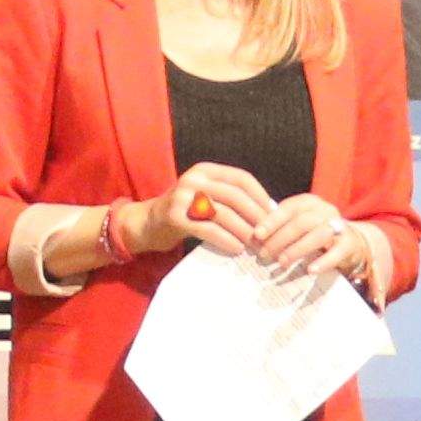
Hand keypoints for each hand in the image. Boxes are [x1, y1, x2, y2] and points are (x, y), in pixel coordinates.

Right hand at [157, 163, 274, 258]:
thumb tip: (267, 211)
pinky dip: (226, 240)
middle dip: (256, 217)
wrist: (147, 222)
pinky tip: (237, 249)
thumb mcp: (205, 195)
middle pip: (236, 196)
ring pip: (224, 214)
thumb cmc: (185, 212)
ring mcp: (183, 197)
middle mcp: (194, 180)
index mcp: (206, 170)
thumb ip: (230, 198)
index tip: (273, 215)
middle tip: (269, 235)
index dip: (261, 196)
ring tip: (255, 245)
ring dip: (244, 231)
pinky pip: (208, 230)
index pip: (241, 178)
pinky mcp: (176, 218)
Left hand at [249, 193, 375, 289]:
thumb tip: (254, 237)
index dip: (272, 220)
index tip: (257, 234)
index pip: (289, 207)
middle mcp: (326, 211)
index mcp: (310, 203)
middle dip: (281, 238)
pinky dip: (323, 261)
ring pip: (318, 235)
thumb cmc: (316, 234)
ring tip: (282, 262)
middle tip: (264, 254)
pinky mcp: (350, 245)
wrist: (352, 243)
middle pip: (302, 222)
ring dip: (297, 249)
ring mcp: (340, 227)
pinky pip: (337, 252)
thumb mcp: (299, 225)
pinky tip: (310, 270)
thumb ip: (281, 226)